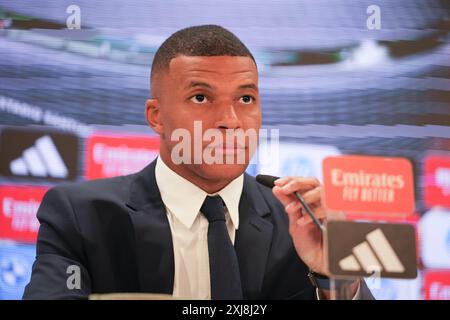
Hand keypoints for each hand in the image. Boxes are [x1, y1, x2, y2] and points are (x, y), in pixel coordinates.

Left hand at [272, 176, 359, 298]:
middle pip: (314, 182)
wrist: (320, 265)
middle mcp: (323, 203)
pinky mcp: (339, 220)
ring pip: (322, 191)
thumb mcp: (294, 223)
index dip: (291, 179)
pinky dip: (312, 213)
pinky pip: (328, 209)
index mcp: (313, 201)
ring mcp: (332, 210)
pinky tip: (302, 222)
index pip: (304, 182)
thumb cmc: (310, 245)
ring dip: (304, 196)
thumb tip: (276, 188)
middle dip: (297, 183)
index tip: (278, 182)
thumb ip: (288, 205)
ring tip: (292, 208)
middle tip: (284, 188)